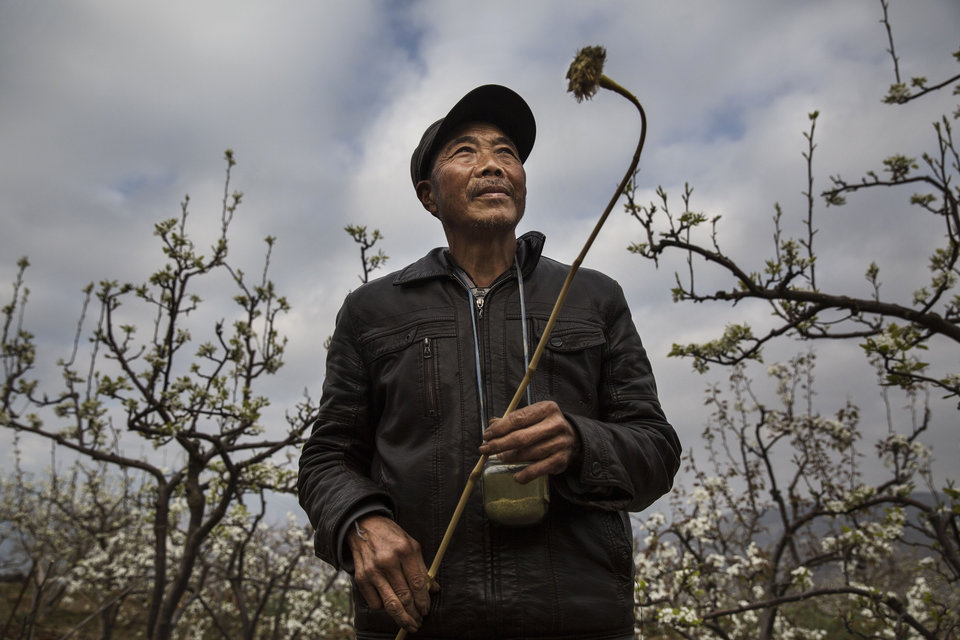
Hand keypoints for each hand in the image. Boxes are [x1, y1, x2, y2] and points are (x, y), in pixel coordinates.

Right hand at [347, 514, 434, 633]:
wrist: (364, 526)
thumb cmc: (391, 536)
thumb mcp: (412, 545)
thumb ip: (423, 568)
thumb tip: (434, 589)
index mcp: (405, 551)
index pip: (418, 583)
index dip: (424, 601)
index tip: (426, 610)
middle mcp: (388, 561)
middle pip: (405, 597)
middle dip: (414, 614)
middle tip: (419, 622)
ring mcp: (373, 571)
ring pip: (390, 604)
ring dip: (402, 618)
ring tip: (409, 624)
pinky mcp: (361, 578)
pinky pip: (375, 603)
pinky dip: (384, 609)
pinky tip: (391, 608)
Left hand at [479, 400, 581, 482]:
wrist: (573, 440)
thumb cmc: (545, 426)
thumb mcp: (532, 417)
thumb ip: (512, 420)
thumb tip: (491, 426)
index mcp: (547, 409)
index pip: (518, 418)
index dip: (499, 428)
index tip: (486, 435)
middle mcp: (556, 424)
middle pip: (521, 437)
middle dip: (499, 444)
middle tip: (485, 449)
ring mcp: (560, 443)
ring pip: (528, 453)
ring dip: (510, 458)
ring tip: (500, 458)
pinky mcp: (561, 460)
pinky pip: (538, 469)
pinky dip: (525, 475)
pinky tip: (516, 476)